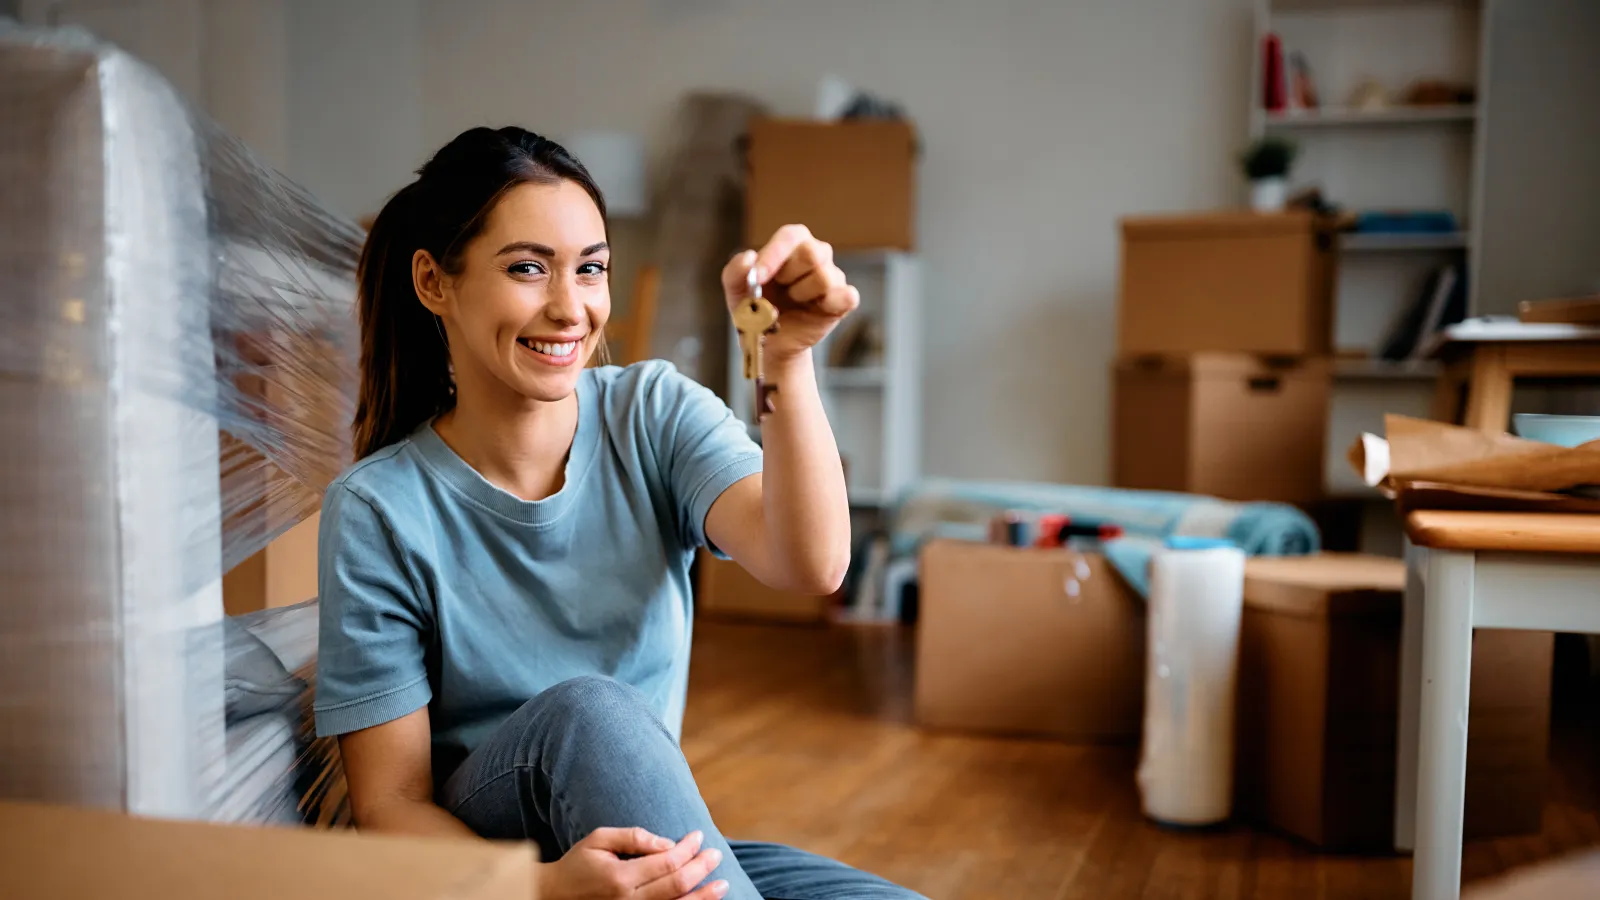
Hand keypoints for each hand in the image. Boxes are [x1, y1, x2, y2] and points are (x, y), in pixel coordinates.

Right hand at [537, 827, 728, 899]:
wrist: (554, 897)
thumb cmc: (578, 864)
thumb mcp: (599, 839)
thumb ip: (633, 837)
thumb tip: (668, 843)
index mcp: (620, 877)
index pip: (666, 862)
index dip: (687, 848)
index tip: (698, 836)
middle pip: (677, 885)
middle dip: (701, 868)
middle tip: (716, 854)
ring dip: (703, 896)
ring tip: (722, 885)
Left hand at [722, 224, 859, 363]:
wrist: (770, 341)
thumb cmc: (755, 309)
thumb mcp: (736, 291)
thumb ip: (735, 271)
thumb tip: (749, 257)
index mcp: (792, 242)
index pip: (790, 236)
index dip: (773, 256)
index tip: (757, 278)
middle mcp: (817, 253)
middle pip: (811, 253)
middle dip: (788, 276)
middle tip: (778, 291)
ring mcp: (833, 275)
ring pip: (824, 277)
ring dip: (801, 295)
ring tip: (793, 302)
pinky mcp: (843, 299)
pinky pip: (848, 295)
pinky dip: (831, 303)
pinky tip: (815, 310)